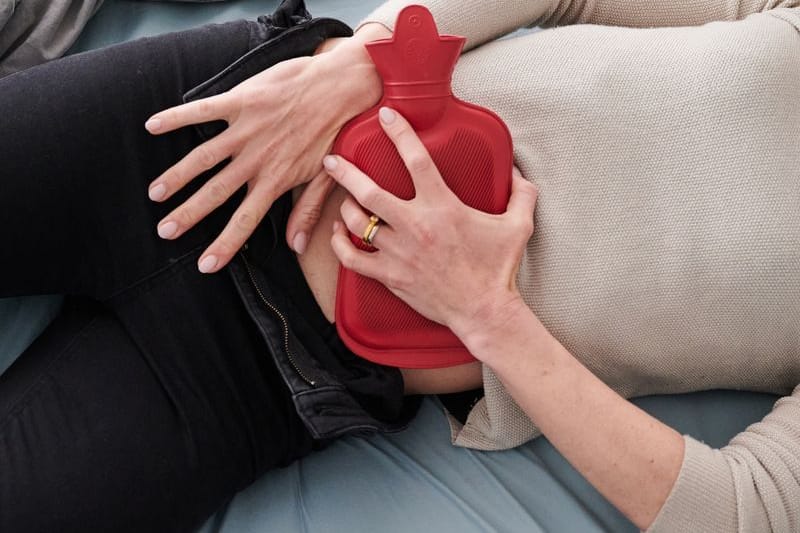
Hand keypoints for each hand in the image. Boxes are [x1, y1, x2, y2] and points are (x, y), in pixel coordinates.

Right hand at [144, 25, 389, 272]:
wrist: (342, 85)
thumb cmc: (337, 131)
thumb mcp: (327, 176)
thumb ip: (307, 211)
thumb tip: (296, 247)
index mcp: (277, 179)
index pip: (246, 219)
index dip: (225, 244)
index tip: (205, 265)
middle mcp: (258, 158)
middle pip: (216, 192)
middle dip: (189, 214)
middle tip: (165, 231)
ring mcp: (247, 129)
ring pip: (204, 157)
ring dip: (177, 176)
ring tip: (155, 194)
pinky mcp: (242, 100)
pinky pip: (203, 111)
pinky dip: (177, 117)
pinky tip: (152, 126)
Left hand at [325, 107, 538, 341]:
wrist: (484, 311)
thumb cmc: (498, 269)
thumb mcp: (518, 226)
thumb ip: (521, 194)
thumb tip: (519, 172)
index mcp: (443, 207)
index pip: (416, 160)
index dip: (399, 134)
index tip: (385, 116)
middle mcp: (415, 226)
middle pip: (369, 191)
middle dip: (345, 173)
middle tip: (332, 161)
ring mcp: (398, 252)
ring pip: (356, 222)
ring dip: (346, 208)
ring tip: (345, 200)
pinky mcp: (390, 276)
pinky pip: (352, 258)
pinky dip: (339, 245)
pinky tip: (337, 235)